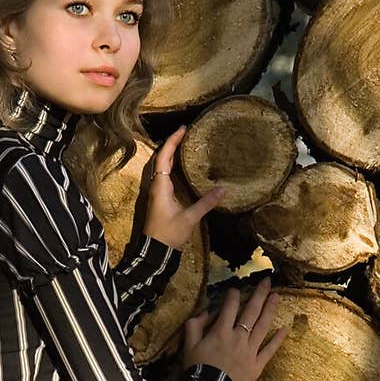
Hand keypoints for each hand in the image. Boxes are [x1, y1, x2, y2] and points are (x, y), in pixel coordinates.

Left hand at [141, 124, 224, 249]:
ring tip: (186, 145)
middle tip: (187, 133)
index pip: (164, 157)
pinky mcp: (160, 200)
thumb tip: (224, 189)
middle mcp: (156, 186)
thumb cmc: (168, 234)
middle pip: (162, 159)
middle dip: (173, 144)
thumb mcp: (189, 218)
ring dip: (172, 154)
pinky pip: (166, 176)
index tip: (183, 129)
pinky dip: (173, 166)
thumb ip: (205, 203)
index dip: (172, 141)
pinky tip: (183, 166)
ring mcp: (157, 193)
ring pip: (162, 168)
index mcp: (160, 186)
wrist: (155, 252)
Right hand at [181, 276, 289, 380]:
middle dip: (259, 294)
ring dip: (270, 310)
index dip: (233, 295)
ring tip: (277, 296)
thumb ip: (194, 326)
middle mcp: (239, 337)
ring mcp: (250, 351)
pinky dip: (278, 339)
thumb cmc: (197, 369)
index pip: (229, 307)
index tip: (236, 289)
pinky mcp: (257, 365)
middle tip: (267, 281)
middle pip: (251, 312)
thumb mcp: (188, 346)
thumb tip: (204, 313)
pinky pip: (270, 350)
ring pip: (263, 326)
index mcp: (221, 331)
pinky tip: (285, 328)